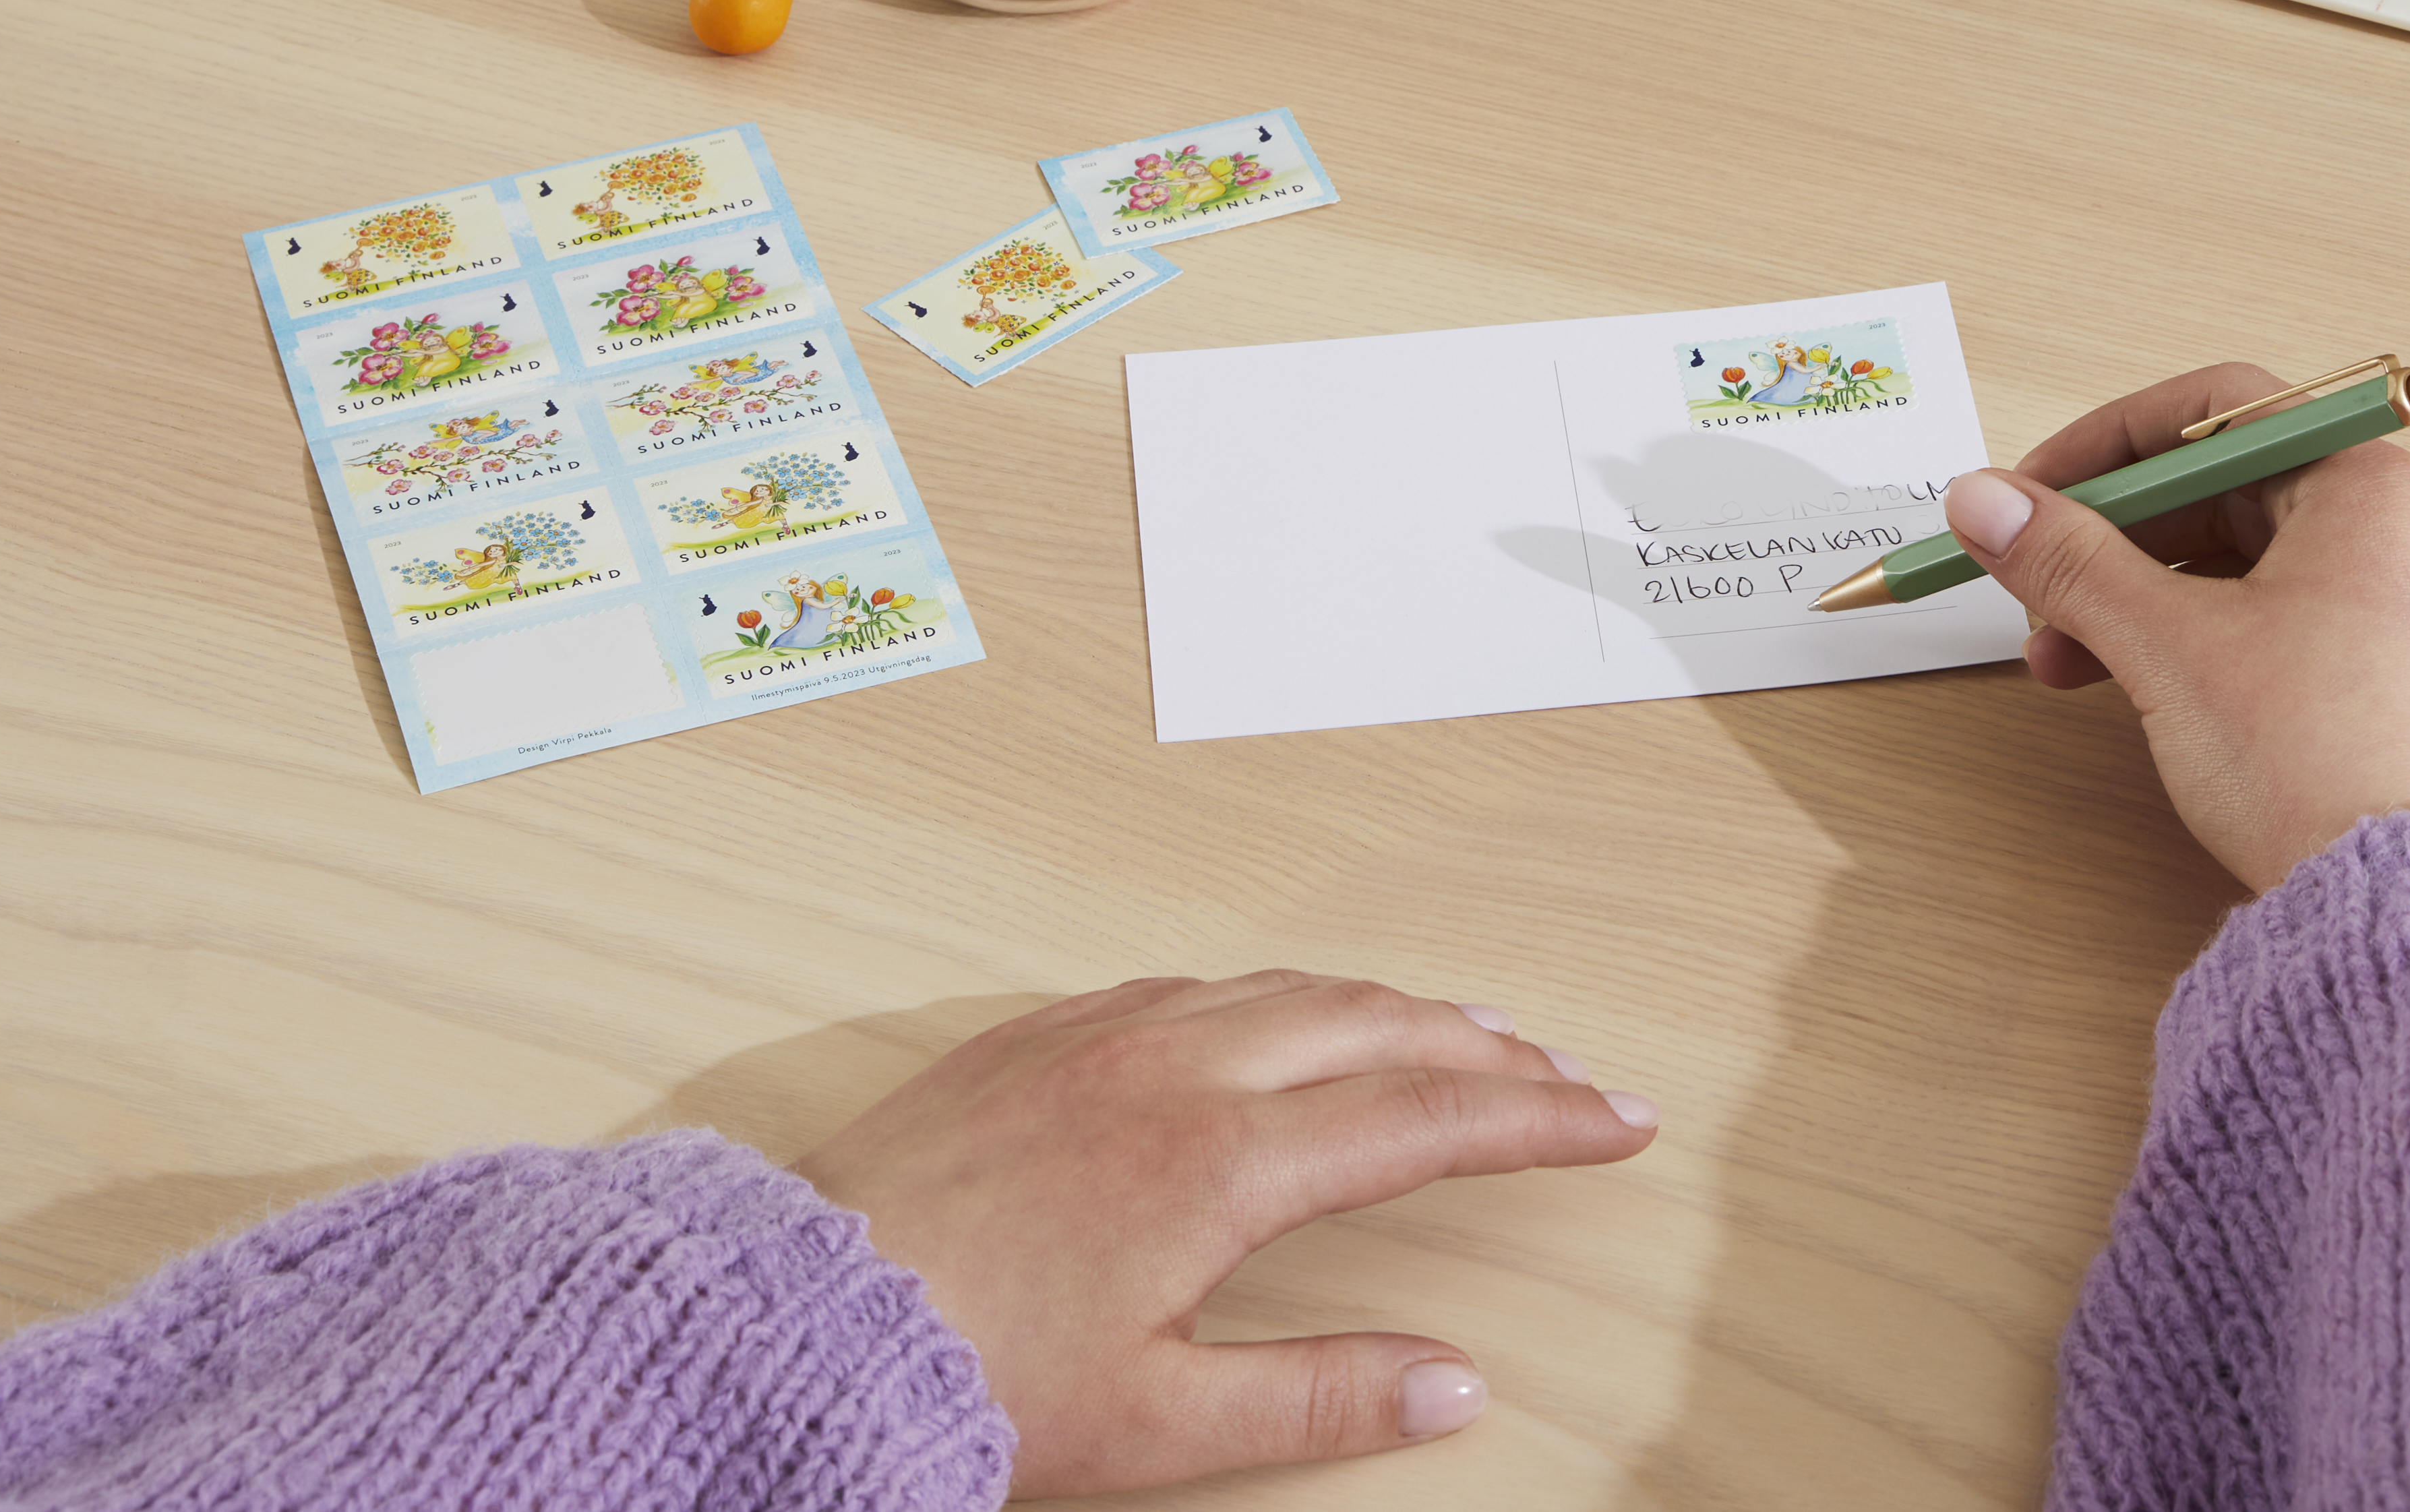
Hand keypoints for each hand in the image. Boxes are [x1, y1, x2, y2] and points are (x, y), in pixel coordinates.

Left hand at [795, 971, 1656, 1495]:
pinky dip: (1277, 993)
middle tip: (1562, 1075)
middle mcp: (1175, 1072)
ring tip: (1457, 1026)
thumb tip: (1450, 1381)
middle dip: (1486, 1049)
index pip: (1426, 1118)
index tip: (1616, 1118)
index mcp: (1222, 1162)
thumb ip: (1320, 1395)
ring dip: (1387, 1006)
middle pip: (1375, 1028)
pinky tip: (1283, 1011)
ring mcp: (1101, 1040)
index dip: (1536, 1119)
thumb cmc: (963, 1374)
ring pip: (1285, 990)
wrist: (793, 1316)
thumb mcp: (1163, 1424)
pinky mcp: (1038, 1036)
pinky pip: (1192, 985)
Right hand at [1947, 361, 2409, 889]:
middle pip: (2234, 492)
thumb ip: (2067, 559)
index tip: (2037, 490)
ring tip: (2066, 663)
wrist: (2398, 907)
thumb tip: (1985, 500)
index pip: (2221, 410)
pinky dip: (2212, 641)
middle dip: (2116, 543)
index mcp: (2374, 490)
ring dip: (2148, 601)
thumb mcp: (2164, 645)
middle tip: (2038, 587)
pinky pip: (2297, 621)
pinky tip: (2145, 688)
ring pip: (2258, 565)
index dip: (2109, 446)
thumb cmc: (2311, 763)